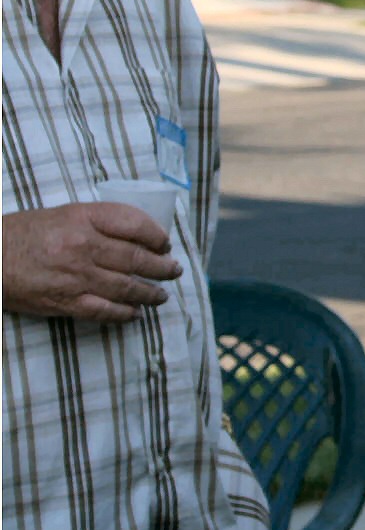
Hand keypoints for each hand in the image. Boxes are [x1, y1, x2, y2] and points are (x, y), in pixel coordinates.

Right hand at [2, 204, 181, 321]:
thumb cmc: (23, 233)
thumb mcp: (63, 215)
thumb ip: (98, 223)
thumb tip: (136, 236)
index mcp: (83, 218)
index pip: (134, 224)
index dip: (157, 235)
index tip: (165, 244)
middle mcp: (83, 246)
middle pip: (136, 258)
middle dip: (161, 266)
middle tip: (174, 270)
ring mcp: (75, 276)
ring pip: (126, 287)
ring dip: (150, 292)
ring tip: (161, 295)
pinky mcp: (63, 302)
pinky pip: (104, 311)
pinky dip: (124, 314)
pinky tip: (135, 314)